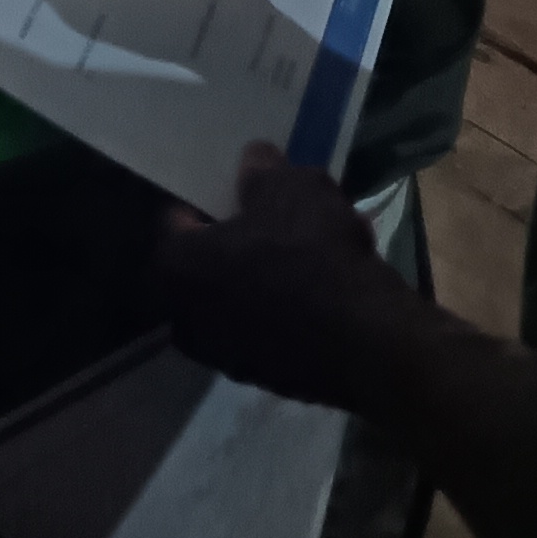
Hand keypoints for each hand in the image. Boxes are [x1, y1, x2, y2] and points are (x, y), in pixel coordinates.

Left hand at [158, 143, 409, 407]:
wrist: (363, 339)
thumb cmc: (310, 253)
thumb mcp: (292, 188)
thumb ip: (263, 171)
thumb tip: (251, 160)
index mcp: (174, 268)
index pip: (181, 217)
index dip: (216, 195)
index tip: (249, 186)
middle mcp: (186, 318)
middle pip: (218, 259)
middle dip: (256, 235)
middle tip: (294, 214)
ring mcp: (225, 355)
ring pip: (251, 292)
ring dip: (282, 268)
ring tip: (333, 242)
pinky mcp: (265, 377)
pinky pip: (276, 324)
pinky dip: (297, 303)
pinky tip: (340, 283)